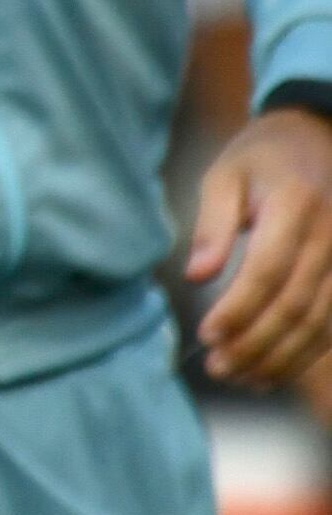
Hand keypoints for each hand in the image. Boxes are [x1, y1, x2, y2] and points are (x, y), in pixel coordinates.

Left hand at [191, 108, 331, 385]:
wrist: (319, 138)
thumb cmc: (263, 157)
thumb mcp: (225, 174)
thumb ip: (212, 225)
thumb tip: (195, 276)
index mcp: (296, 204)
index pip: (268, 270)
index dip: (239, 308)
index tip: (207, 334)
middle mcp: (331, 236)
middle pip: (296, 304)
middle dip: (256, 343)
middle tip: (218, 367)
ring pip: (320, 322)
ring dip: (281, 357)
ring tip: (240, 376)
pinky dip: (305, 352)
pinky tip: (273, 370)